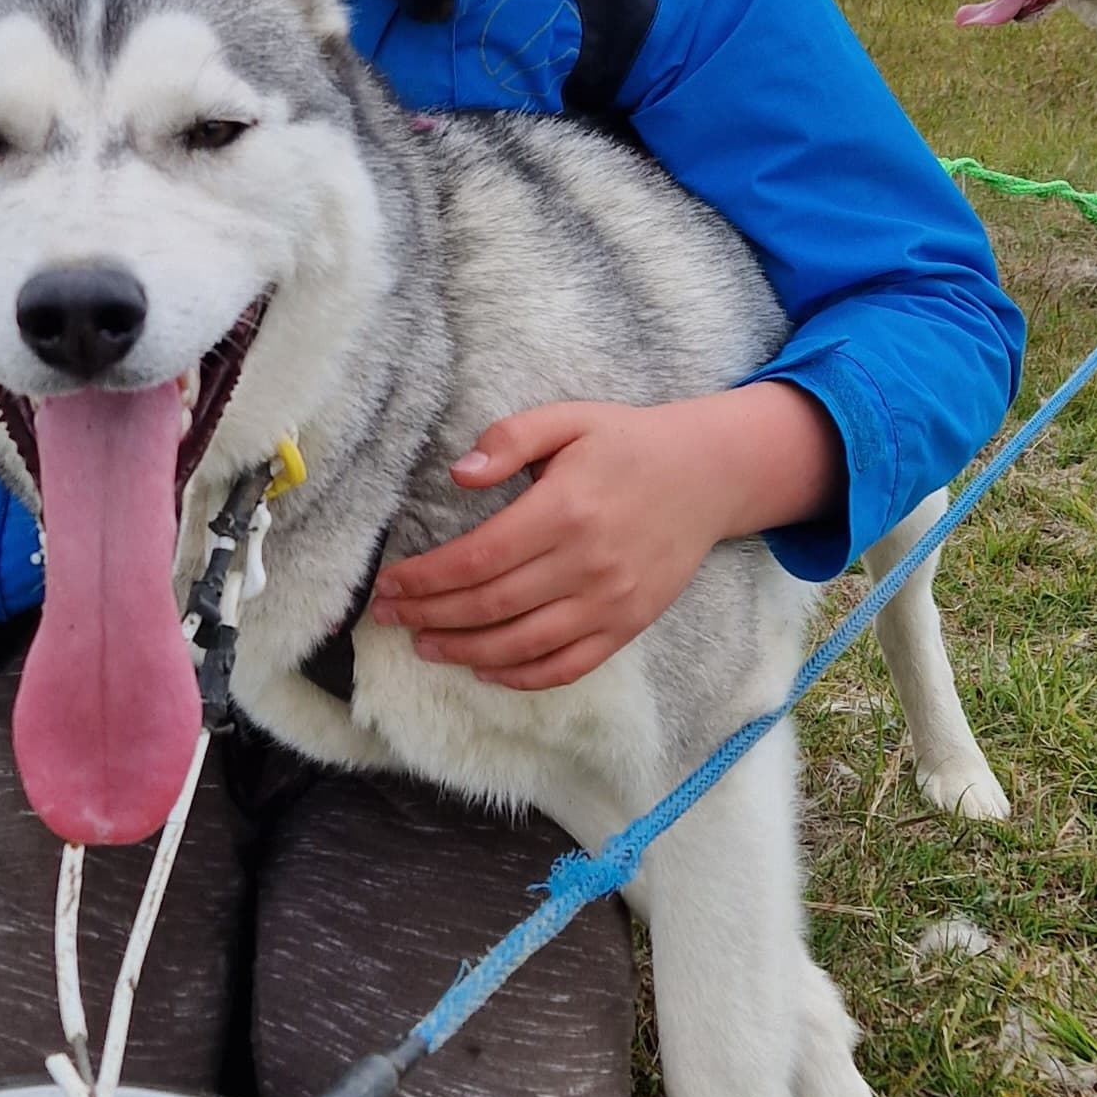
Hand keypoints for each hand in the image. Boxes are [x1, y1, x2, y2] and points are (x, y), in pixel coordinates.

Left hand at [367, 385, 838, 689]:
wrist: (709, 475)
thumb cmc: (626, 444)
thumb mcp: (567, 419)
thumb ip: (509, 440)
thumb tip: (459, 474)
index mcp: (563, 511)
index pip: (475, 559)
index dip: (424, 579)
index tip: (388, 585)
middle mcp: (586, 563)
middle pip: (490, 605)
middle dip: (430, 616)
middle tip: (388, 618)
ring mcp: (611, 602)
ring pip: (523, 644)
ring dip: (464, 652)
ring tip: (424, 646)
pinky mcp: (630, 625)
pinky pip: (569, 665)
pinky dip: (523, 676)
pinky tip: (485, 669)